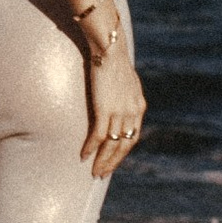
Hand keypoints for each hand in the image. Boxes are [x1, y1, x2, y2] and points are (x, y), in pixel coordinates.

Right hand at [84, 40, 146, 174]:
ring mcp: (119, 111)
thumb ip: (126, 95)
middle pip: (124, 145)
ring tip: (94, 171)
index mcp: (139, 106)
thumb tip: (119, 103)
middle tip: (102, 174)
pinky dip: (90, 147)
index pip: (133, 136)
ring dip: (102, 160)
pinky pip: (98, 135)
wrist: (110, 48)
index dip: (123, 151)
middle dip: (113, 162)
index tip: (114, 161)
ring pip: (111, 144)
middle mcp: (132, 112)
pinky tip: (83, 156)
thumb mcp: (128, 81)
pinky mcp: (105, 109)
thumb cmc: (115, 60)